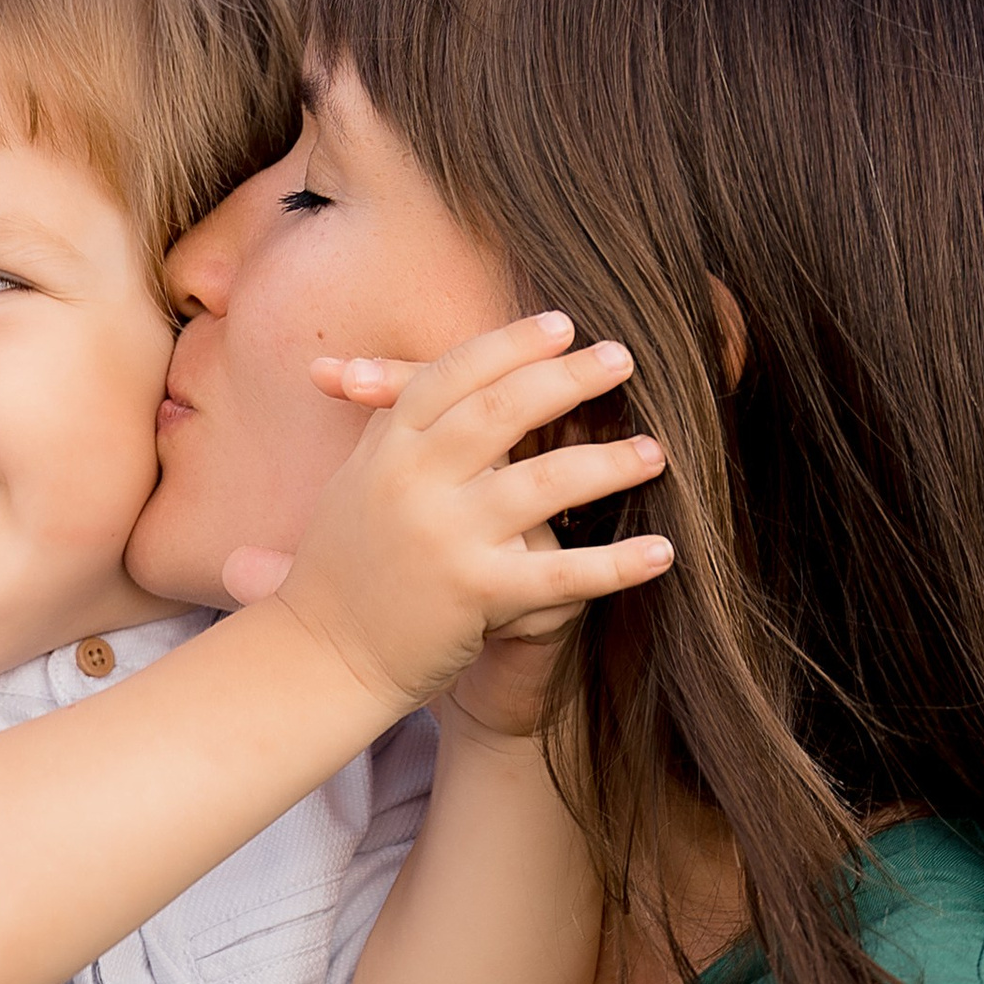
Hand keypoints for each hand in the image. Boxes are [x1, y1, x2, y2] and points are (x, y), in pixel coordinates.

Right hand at [233, 316, 670, 717]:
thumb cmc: (346, 567)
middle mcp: (412, 483)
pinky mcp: (476, 595)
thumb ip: (399, 425)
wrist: (319, 657)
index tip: (561, 325)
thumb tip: (451, 372)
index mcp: (386, 449)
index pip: (452, 375)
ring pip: (543, 483)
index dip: (509, 345)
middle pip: (502, 411)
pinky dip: (618, 564)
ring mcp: (445, 538)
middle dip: (567, 379)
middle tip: (622, 358)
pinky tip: (664, 551)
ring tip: (655, 450)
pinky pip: (563, 575)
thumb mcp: (360, 481)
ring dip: (608, 463)